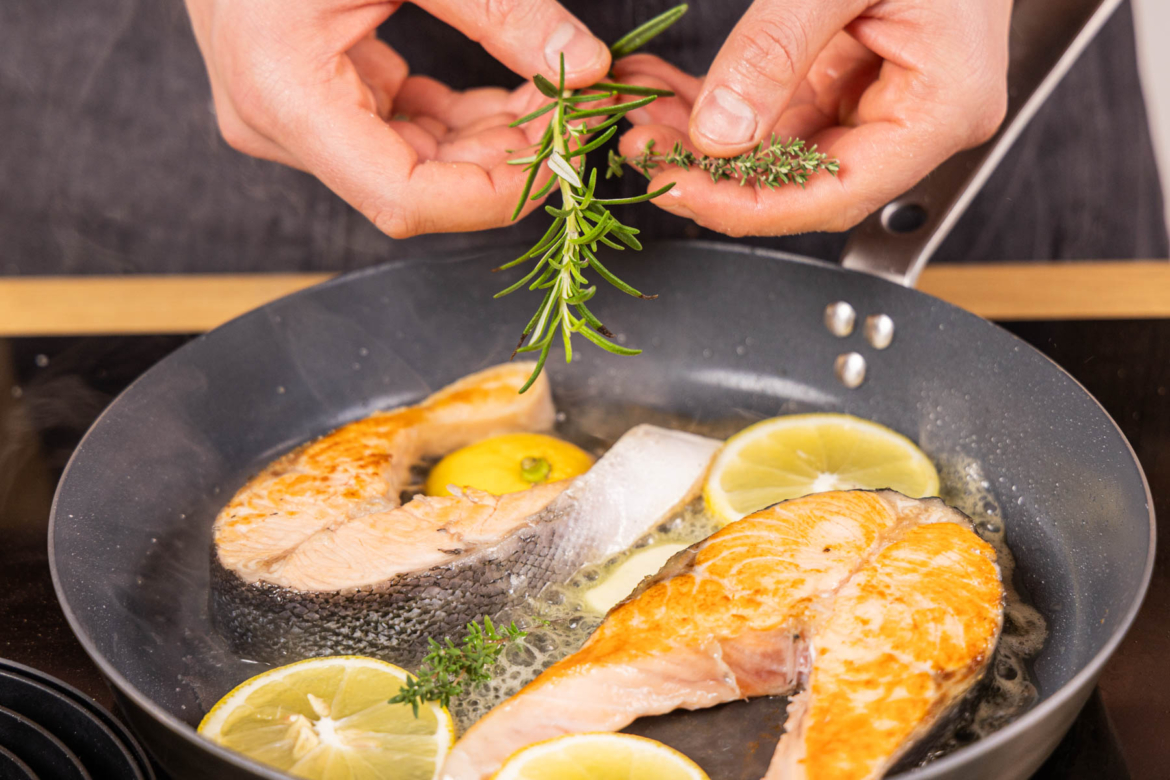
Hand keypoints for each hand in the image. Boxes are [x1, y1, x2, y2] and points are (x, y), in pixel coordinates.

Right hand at [183, 0, 611, 236]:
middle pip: (415, 185)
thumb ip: (501, 10)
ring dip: (490, 140)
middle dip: (506, 159)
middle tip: (574, 116)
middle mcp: (276, 124)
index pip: (404, 198)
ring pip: (413, 164)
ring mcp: (288, 116)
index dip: (494, 194)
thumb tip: (587, 66)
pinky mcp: (309, 100)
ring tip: (553, 97)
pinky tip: (514, 92)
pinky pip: (398, 132)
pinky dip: (459, 120)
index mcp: (283, 94)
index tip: (562, 158)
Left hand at [614, 0, 1011, 235]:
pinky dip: (724, 107)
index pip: (837, 193)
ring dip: (707, 142)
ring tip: (643, 118)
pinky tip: (672, 95)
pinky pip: (779, 114)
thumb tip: (717, 133)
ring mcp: (884, 102)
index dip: (750, 207)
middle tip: (644, 149)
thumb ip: (776, 51)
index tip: (680, 189)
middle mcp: (916, 119)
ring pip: (781, 155)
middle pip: (804, 185)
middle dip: (714, 174)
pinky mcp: (851, 80)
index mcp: (943, 107)